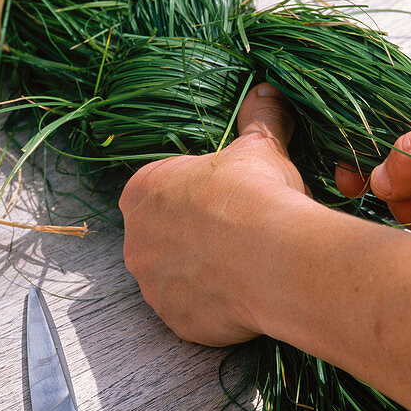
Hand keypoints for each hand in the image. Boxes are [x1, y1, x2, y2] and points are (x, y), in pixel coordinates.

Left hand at [119, 84, 312, 345]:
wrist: (274, 258)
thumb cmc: (257, 195)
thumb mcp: (260, 147)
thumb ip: (258, 118)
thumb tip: (266, 90)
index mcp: (143, 191)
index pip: (157, 191)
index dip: (194, 195)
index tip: (224, 198)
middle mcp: (135, 240)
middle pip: (162, 236)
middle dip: (194, 236)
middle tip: (237, 233)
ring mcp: (152, 285)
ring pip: (175, 277)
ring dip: (202, 272)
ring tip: (244, 265)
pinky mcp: (175, 320)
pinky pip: (192, 312)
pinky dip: (213, 306)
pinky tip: (243, 294)